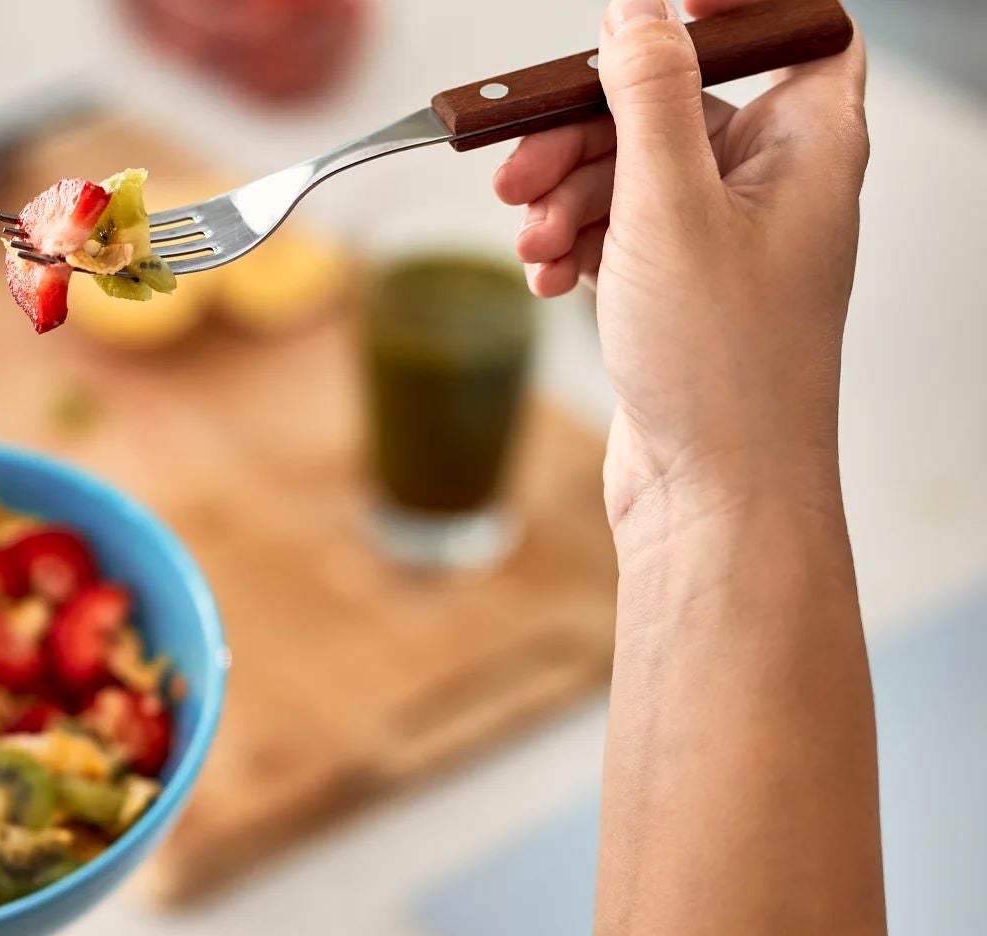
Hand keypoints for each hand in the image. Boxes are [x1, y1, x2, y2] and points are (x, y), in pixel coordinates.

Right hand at [492, 0, 868, 531]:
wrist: (715, 495)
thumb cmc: (724, 368)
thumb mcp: (671, 208)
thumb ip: (650, 97)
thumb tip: (638, 13)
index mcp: (808, 147)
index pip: (793, 30)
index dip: (727, 11)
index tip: (646, 17)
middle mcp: (773, 185)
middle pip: (671, 104)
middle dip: (584, 131)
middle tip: (520, 167)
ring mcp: (724, 239)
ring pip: (630, 171)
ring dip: (564, 196)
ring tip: (530, 243)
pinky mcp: (679, 287)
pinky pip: (615, 232)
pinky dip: (573, 246)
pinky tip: (548, 280)